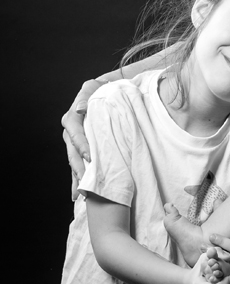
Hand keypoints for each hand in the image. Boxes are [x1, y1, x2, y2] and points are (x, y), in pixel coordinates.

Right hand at [61, 79, 104, 198]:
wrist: (105, 91)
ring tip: (81, 195)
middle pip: (73, 153)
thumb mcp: (92, 88)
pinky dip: (77, 179)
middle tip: (87, 182)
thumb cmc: (100, 89)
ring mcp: (74, 142)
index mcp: (72, 118)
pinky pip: (77, 165)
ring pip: (74, 162)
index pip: (75, 134)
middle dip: (79, 168)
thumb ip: (86, 97)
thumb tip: (80, 108)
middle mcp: (70, 132)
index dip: (82, 145)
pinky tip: (77, 193)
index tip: (90, 156)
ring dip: (77, 178)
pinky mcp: (80, 149)